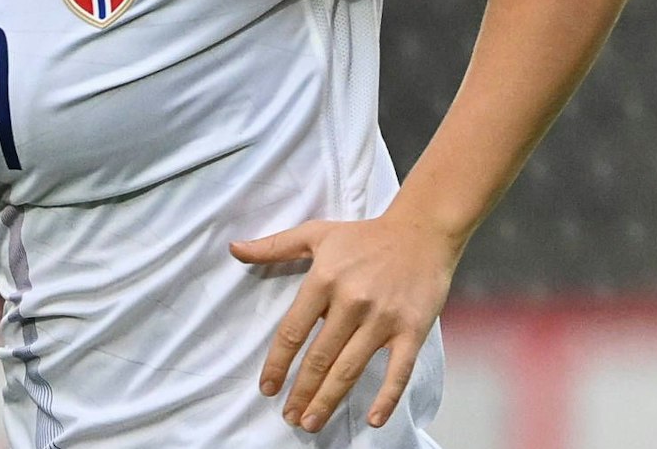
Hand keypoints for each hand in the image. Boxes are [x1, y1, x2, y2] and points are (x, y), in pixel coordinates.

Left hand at [228, 215, 461, 432]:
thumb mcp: (315, 234)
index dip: (277, 364)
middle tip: (289, 417)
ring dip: (328, 400)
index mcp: (324, 279)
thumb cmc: (364, 236)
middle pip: (319, 358)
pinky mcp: (412, 330)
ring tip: (311, 423)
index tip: (268, 389)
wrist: (421, 232)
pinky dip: (386, 398)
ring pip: (350, 369)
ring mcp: (383, 319)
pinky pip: (398, 371)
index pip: (292, 331)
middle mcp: (351, 302)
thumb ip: (274, 247)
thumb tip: (234, 249)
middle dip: (301, 392)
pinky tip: (372, 420)